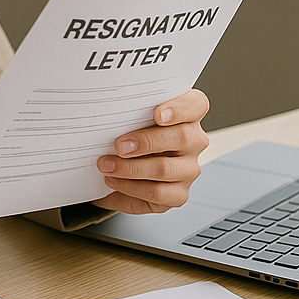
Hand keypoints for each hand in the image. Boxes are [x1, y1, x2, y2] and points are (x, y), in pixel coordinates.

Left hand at [91, 89, 208, 214]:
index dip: (180, 108)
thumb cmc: (127, 133)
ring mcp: (188, 169)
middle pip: (181, 137)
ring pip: (165, 168)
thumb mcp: (127, 118)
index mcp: (187, 114)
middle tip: (119, 145)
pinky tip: (113, 180)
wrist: (118, 168)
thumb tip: (102, 108)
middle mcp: (193, 141)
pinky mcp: (178, 194)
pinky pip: (157, 192)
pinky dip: (130, 187)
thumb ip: (127, 112)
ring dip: (130, 168)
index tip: (157, 114)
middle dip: (146, 141)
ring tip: (106, 165)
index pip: (196, 104)